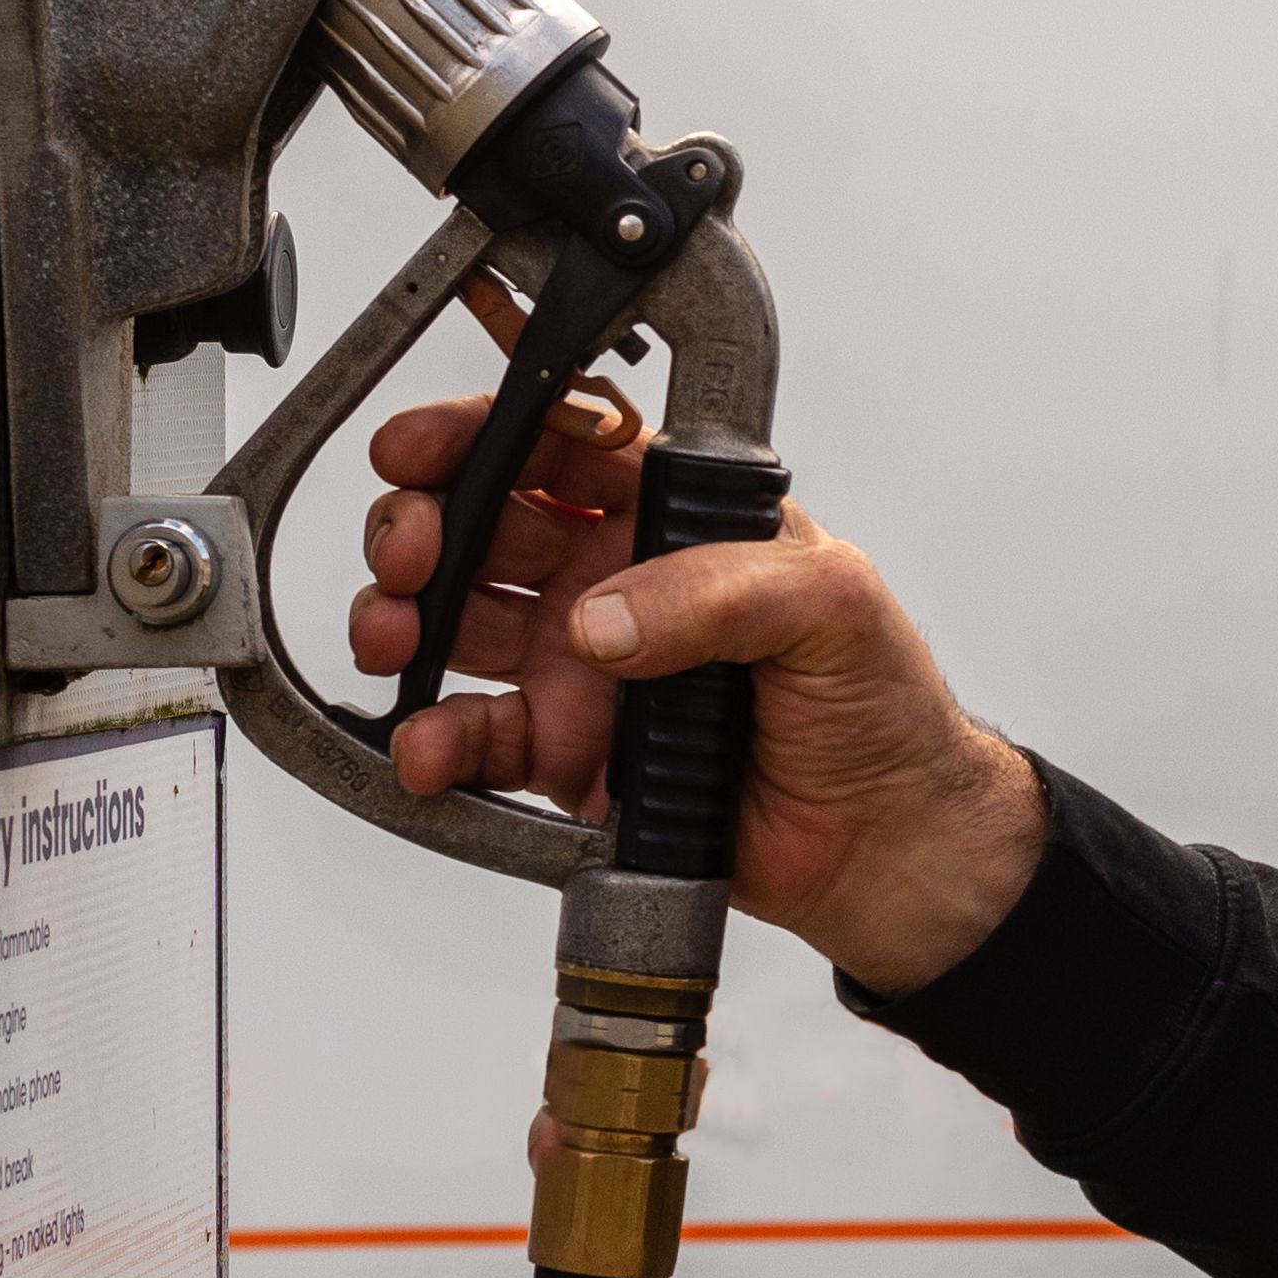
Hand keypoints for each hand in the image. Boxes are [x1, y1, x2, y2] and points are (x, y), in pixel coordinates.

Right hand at [350, 395, 1049, 997]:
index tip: (419, 447)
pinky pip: (474, 736)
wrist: (883, 844)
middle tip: (409, 550)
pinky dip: (435, 738)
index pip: (561, 441)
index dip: (480, 433)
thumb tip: (601, 618)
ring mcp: (579, 667)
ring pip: (455, 622)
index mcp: (672, 513)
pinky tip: (427, 743)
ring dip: (404, 621)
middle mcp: (613, 578)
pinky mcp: (563, 753)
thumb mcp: (827, 605)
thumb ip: (715, 590)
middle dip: (423, 525)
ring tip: (394, 635)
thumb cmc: (879, 705)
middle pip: (483, 525)